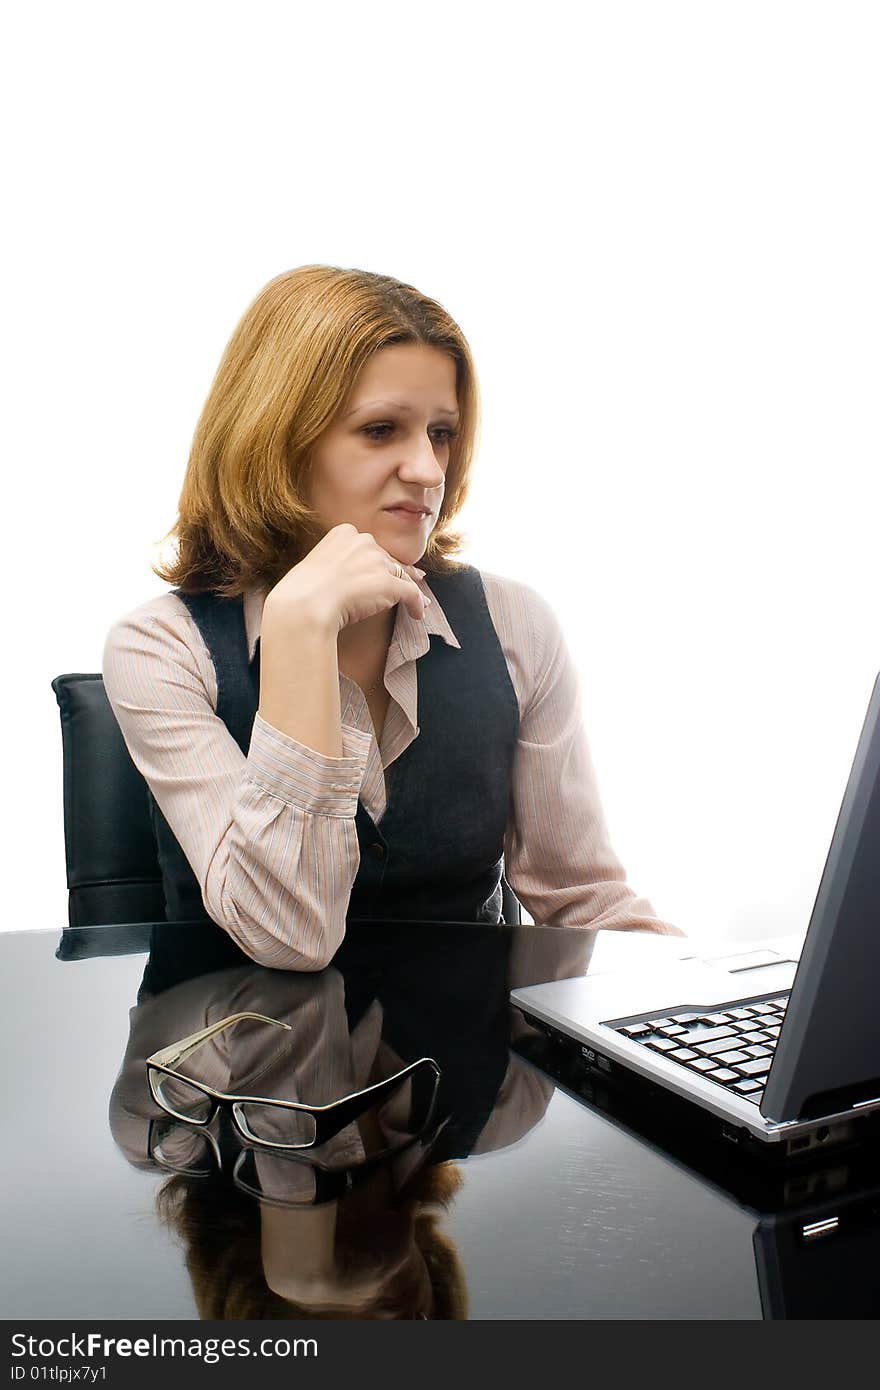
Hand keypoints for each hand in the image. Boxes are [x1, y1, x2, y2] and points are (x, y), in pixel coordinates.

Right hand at [263, 523, 427, 633]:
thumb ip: (334, 565)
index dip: (379, 561)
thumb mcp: (316, 566)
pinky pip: (411, 594)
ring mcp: (378, 562)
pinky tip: (418, 614)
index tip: (383, 569)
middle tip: (407, 582)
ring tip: (418, 603)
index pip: (369, 548)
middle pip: (388, 559)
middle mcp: (364, 542)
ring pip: (402, 575)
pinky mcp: (389, 583)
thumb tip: (344, 579)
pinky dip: (418, 604)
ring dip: (410, 590)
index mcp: (344, 533)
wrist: (305, 604)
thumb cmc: (303, 591)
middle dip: (397, 572)